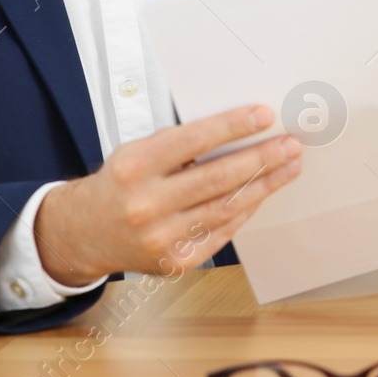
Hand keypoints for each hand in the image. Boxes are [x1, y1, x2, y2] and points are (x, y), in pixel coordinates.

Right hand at [34, 105, 301, 284]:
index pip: (194, 141)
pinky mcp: (174, 261)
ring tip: (289, 166)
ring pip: (226, 207)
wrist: (86, 232)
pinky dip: (244, 209)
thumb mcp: (138, 152)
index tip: (264, 115)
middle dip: (262, 158)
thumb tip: (240, 131)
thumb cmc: (121, 183)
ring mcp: (161, 238)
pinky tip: (263, 192)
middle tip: (291, 144)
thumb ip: (182, 145)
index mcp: (135, 167)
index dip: (233, 126)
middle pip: (218, 178)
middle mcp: (146, 205)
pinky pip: (221, 231)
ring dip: (265, 185)